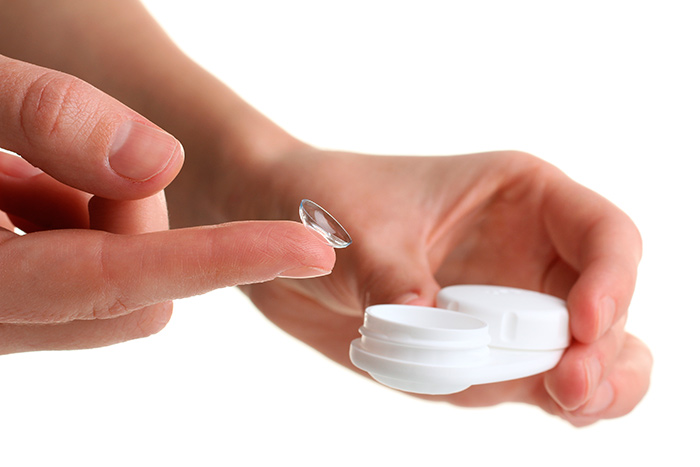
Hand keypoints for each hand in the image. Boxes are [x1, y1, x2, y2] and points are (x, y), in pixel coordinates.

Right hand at [0, 55, 334, 353]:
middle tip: (81, 150)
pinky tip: (24, 176)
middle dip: (141, 222)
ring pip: (109, 283)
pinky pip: (78, 268)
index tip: (310, 247)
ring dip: (101, 214)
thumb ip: (44, 119)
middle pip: (133, 296)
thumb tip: (158, 161)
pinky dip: (76, 219)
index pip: (120, 282)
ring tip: (27, 160)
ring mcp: (6, 314)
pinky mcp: (14, 296)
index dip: (222, 259)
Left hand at [217, 148, 650, 426]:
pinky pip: (530, 382)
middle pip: (607, 307)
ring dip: (589, 388)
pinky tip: (546, 406)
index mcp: (521, 198)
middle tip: (570, 388)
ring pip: (584, 354)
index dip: (612, 282)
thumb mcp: (360, 229)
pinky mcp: (477, 350)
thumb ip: (395, 277)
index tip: (581, 327)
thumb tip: (425, 323)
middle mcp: (526, 254)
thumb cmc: (326, 201)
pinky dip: (545, 400)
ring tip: (567, 403)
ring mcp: (505, 307)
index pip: (604, 236)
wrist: (279, 233)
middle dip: (605, 352)